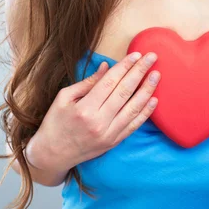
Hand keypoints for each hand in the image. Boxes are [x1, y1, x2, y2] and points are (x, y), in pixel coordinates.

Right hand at [29, 51, 160, 171]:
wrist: (52, 155)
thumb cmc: (56, 122)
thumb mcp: (64, 98)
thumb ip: (87, 82)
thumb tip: (106, 67)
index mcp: (85, 108)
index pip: (110, 82)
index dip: (125, 66)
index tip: (137, 54)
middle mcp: (99, 122)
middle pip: (125, 92)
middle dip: (140, 72)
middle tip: (152, 57)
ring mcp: (109, 134)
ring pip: (133, 109)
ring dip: (147, 90)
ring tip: (157, 75)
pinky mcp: (114, 142)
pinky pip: (134, 125)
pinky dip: (146, 112)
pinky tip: (154, 99)